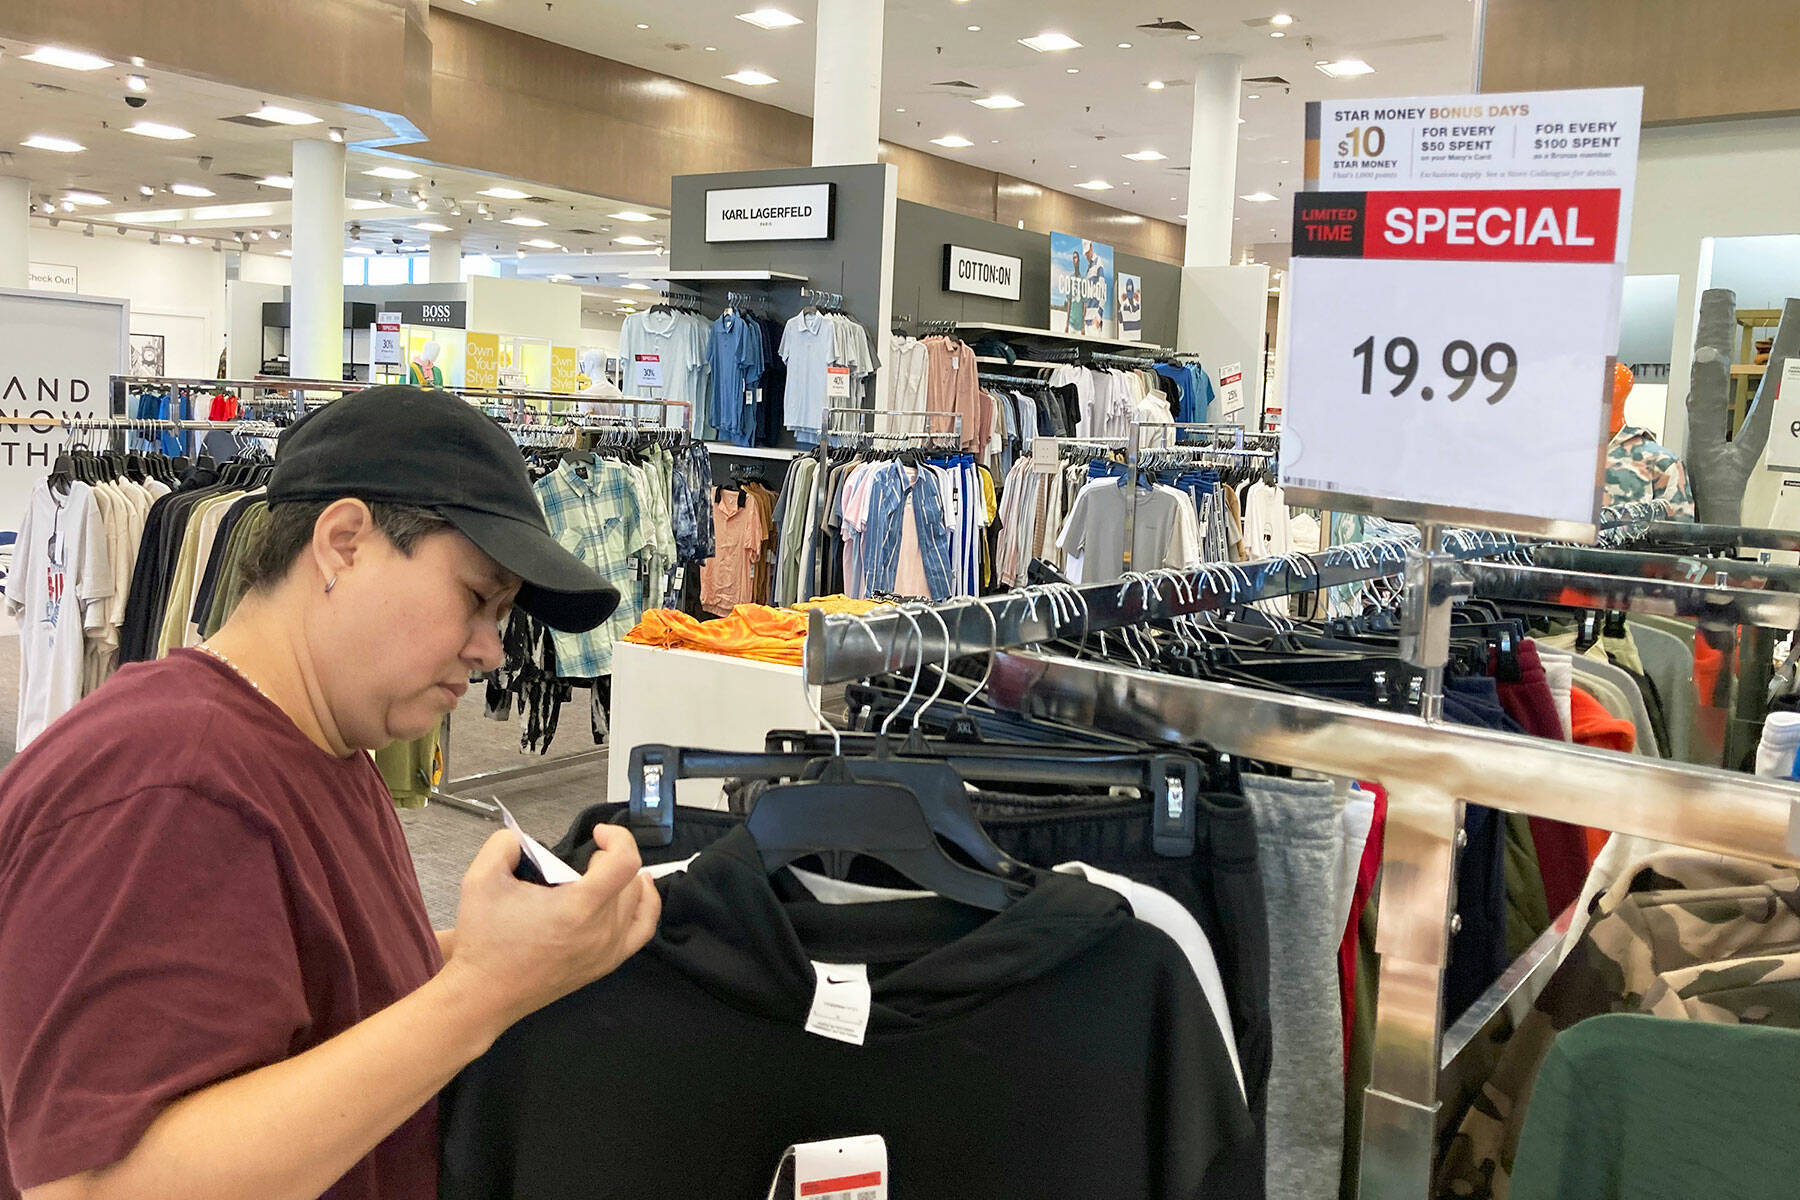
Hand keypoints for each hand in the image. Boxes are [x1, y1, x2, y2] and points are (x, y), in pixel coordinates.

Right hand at [442, 824, 660, 1035]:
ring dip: (627, 879)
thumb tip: (521, 839)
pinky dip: (644, 906)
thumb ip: (503, 843)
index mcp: (579, 908)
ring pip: (639, 902)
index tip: (596, 834)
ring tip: (607, 869)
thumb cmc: (484, 940)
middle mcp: (603, 931)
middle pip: (630, 879)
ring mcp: (608, 952)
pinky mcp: (605, 965)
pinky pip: (642, 929)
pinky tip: (637, 893)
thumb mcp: (480, 878)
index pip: (625, 862)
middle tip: (583, 859)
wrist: (484, 994)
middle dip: (610, 859)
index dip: (618, 838)